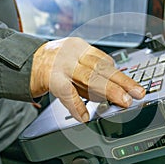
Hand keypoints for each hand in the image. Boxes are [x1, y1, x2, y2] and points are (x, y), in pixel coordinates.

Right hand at [30, 37, 145, 121]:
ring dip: (108, 91)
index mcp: (81, 48)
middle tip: (137, 94)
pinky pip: (67, 92)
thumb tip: (113, 91)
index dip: (120, 75)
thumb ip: (92, 74)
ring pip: (89, 77)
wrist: (27, 62)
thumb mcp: (75, 61)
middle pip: (102, 68)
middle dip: (122, 82)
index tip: (133, 86)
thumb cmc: (56, 64)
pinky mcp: (50, 78)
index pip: (105, 61)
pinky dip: (77, 105)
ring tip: (123, 101)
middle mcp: (73, 53)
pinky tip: (85, 116)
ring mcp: (62, 65)